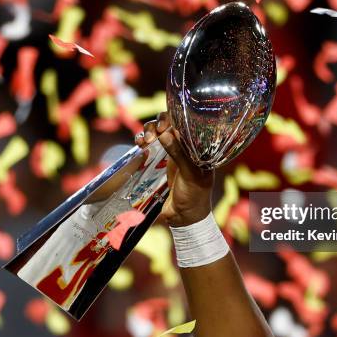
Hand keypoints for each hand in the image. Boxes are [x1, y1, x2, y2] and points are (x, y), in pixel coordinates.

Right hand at [135, 112, 213, 226]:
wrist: (184, 217)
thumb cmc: (194, 195)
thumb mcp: (190, 174)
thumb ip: (179, 153)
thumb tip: (165, 133)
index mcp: (196, 146)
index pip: (185, 122)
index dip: (173, 119)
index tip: (164, 127)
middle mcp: (183, 146)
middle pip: (168, 123)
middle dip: (158, 124)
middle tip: (154, 134)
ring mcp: (170, 153)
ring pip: (156, 132)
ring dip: (148, 131)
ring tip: (145, 141)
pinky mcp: (158, 162)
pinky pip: (148, 145)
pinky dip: (141, 141)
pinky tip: (139, 144)